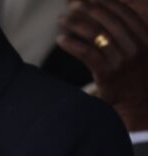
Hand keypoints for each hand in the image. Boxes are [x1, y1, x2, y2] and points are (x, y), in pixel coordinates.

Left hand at [57, 0, 147, 130]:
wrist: (137, 102)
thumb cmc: (133, 72)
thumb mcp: (138, 48)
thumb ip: (125, 32)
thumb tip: (100, 10)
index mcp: (145, 37)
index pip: (124, 13)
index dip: (105, 3)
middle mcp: (136, 47)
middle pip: (107, 21)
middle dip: (86, 10)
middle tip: (70, 7)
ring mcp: (122, 60)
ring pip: (95, 34)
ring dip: (75, 24)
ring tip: (61, 20)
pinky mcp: (107, 74)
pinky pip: (86, 52)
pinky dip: (71, 44)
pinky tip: (61, 39)